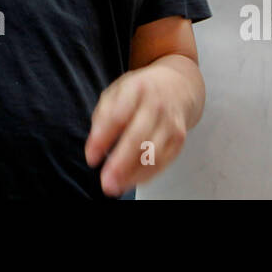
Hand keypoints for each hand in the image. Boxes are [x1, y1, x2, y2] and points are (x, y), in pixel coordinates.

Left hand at [84, 61, 192, 196]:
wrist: (179, 85)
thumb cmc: (142, 90)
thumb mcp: (118, 90)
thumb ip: (104, 114)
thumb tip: (95, 145)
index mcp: (136, 89)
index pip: (117, 116)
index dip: (102, 138)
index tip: (91, 157)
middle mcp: (156, 105)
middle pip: (138, 137)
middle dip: (120, 163)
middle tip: (106, 181)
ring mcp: (170, 123)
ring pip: (152, 154)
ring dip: (133, 175)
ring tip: (116, 186)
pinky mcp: (179, 139)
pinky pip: (163, 162)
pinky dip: (146, 175)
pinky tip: (131, 180)